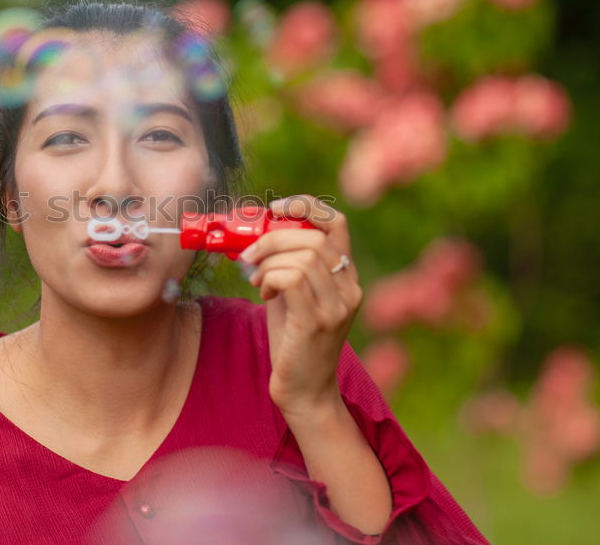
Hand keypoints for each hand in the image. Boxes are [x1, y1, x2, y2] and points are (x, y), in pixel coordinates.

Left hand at [238, 195, 362, 419]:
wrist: (305, 393)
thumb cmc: (294, 343)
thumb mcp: (292, 296)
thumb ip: (285, 265)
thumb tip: (255, 236)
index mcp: (347, 278)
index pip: (337, 223)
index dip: (305, 206)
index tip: (275, 208)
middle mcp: (349, 289)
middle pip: (314, 237)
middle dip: (273, 238)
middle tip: (249, 255)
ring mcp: (337, 307)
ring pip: (303, 256)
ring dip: (269, 261)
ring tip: (256, 279)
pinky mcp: (317, 322)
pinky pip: (292, 280)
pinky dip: (270, 278)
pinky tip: (263, 292)